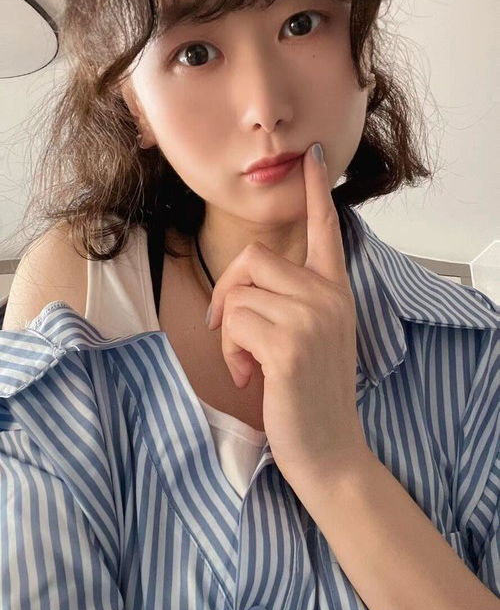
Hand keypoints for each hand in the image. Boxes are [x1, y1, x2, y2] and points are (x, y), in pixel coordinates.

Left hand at [206, 142, 367, 496]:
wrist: (330, 451)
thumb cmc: (311, 397)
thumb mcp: (312, 338)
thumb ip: (294, 302)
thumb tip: (243, 283)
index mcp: (337, 293)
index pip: (327, 231)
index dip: (316, 193)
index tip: (313, 158)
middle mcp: (329, 298)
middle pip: (255, 259)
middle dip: (227, 293)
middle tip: (228, 329)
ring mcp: (313, 319)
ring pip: (239, 295)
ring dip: (231, 334)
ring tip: (250, 364)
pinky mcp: (290, 344)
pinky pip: (235, 322)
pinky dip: (232, 352)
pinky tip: (251, 377)